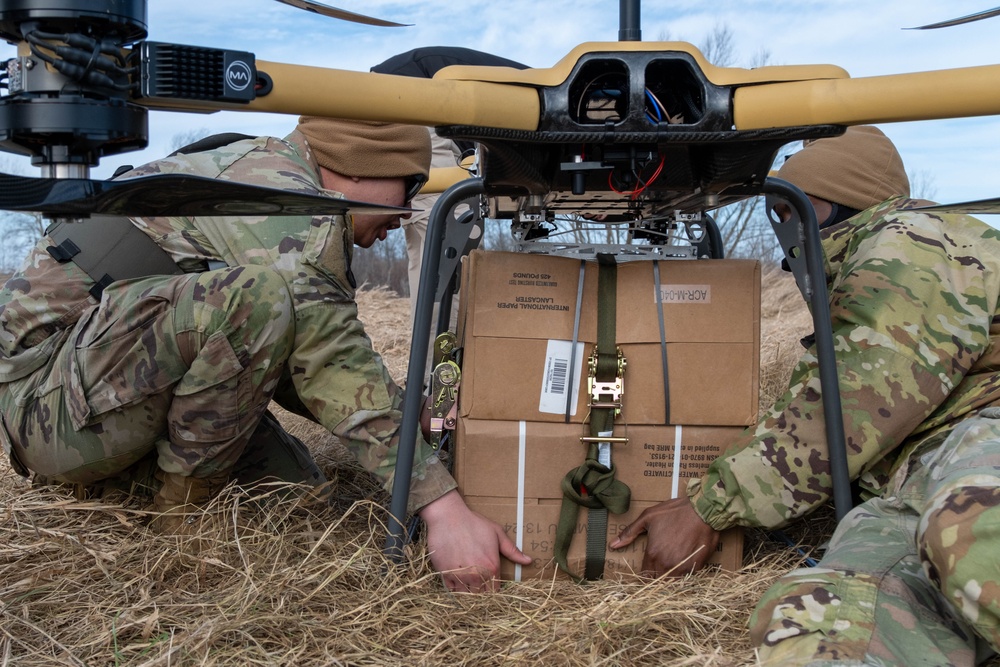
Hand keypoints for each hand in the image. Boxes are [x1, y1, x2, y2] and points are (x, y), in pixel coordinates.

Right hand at [418, 489, 532, 592]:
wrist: (448, 517)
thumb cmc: (474, 523)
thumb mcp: (497, 533)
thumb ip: (512, 551)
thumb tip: (529, 561)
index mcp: (491, 568)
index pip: (496, 592)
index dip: (494, 590)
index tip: (491, 587)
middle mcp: (477, 576)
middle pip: (481, 597)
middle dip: (481, 593)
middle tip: (479, 586)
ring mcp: (460, 576)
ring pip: (466, 596)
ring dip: (468, 592)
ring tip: (469, 583)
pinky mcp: (445, 575)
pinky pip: (452, 591)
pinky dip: (455, 588)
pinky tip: (457, 580)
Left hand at [609, 497, 719, 576]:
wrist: (703, 511)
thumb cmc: (675, 512)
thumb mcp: (648, 517)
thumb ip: (629, 533)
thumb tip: (613, 545)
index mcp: (653, 554)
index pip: (644, 576)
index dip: (643, 577)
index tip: (644, 574)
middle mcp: (666, 565)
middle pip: (657, 582)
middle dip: (655, 580)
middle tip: (656, 573)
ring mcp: (682, 568)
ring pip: (671, 583)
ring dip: (668, 580)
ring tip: (668, 572)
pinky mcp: (696, 568)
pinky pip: (686, 579)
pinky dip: (683, 576)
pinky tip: (682, 567)